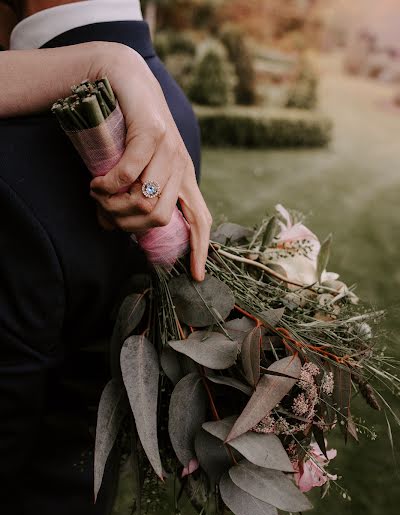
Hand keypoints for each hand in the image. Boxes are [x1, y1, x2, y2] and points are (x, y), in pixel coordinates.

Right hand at [90, 45, 211, 281]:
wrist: (125, 78)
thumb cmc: (127, 128)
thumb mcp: (135, 167)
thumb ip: (132, 194)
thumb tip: (112, 225)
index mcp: (183, 178)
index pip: (201, 220)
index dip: (200, 249)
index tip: (195, 275)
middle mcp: (182, 166)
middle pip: (160, 220)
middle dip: (127, 225)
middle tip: (105, 212)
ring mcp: (170, 149)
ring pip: (145, 201)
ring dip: (113, 206)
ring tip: (97, 193)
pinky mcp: (153, 133)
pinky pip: (130, 174)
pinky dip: (109, 185)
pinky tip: (97, 183)